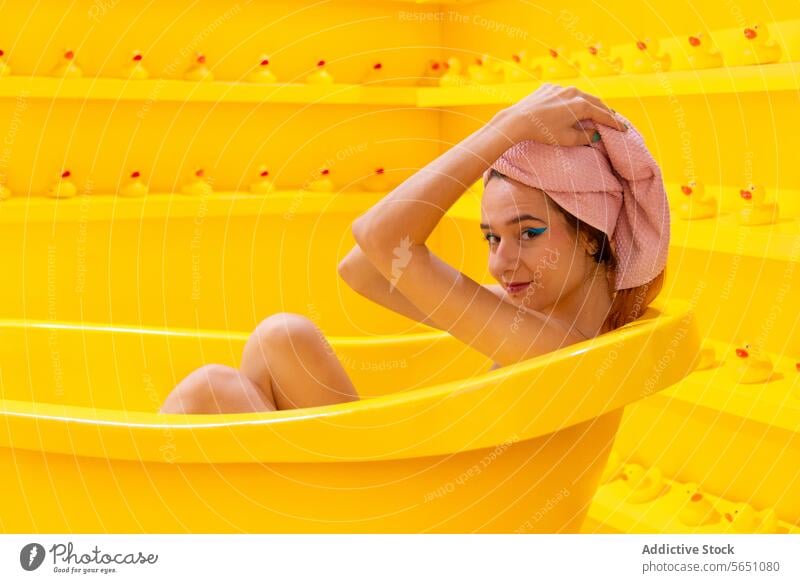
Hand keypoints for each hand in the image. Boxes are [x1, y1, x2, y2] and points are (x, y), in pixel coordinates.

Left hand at [496, 83, 627, 146]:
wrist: (518, 120)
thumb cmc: (542, 132)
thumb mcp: (566, 139)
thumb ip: (585, 137)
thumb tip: (595, 133)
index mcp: (581, 105)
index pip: (603, 115)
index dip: (614, 123)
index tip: (623, 129)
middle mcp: (574, 92)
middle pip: (595, 102)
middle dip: (605, 111)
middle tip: (613, 119)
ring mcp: (561, 88)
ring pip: (581, 95)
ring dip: (590, 103)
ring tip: (596, 111)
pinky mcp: (548, 87)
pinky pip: (565, 93)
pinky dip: (572, 99)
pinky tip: (572, 105)